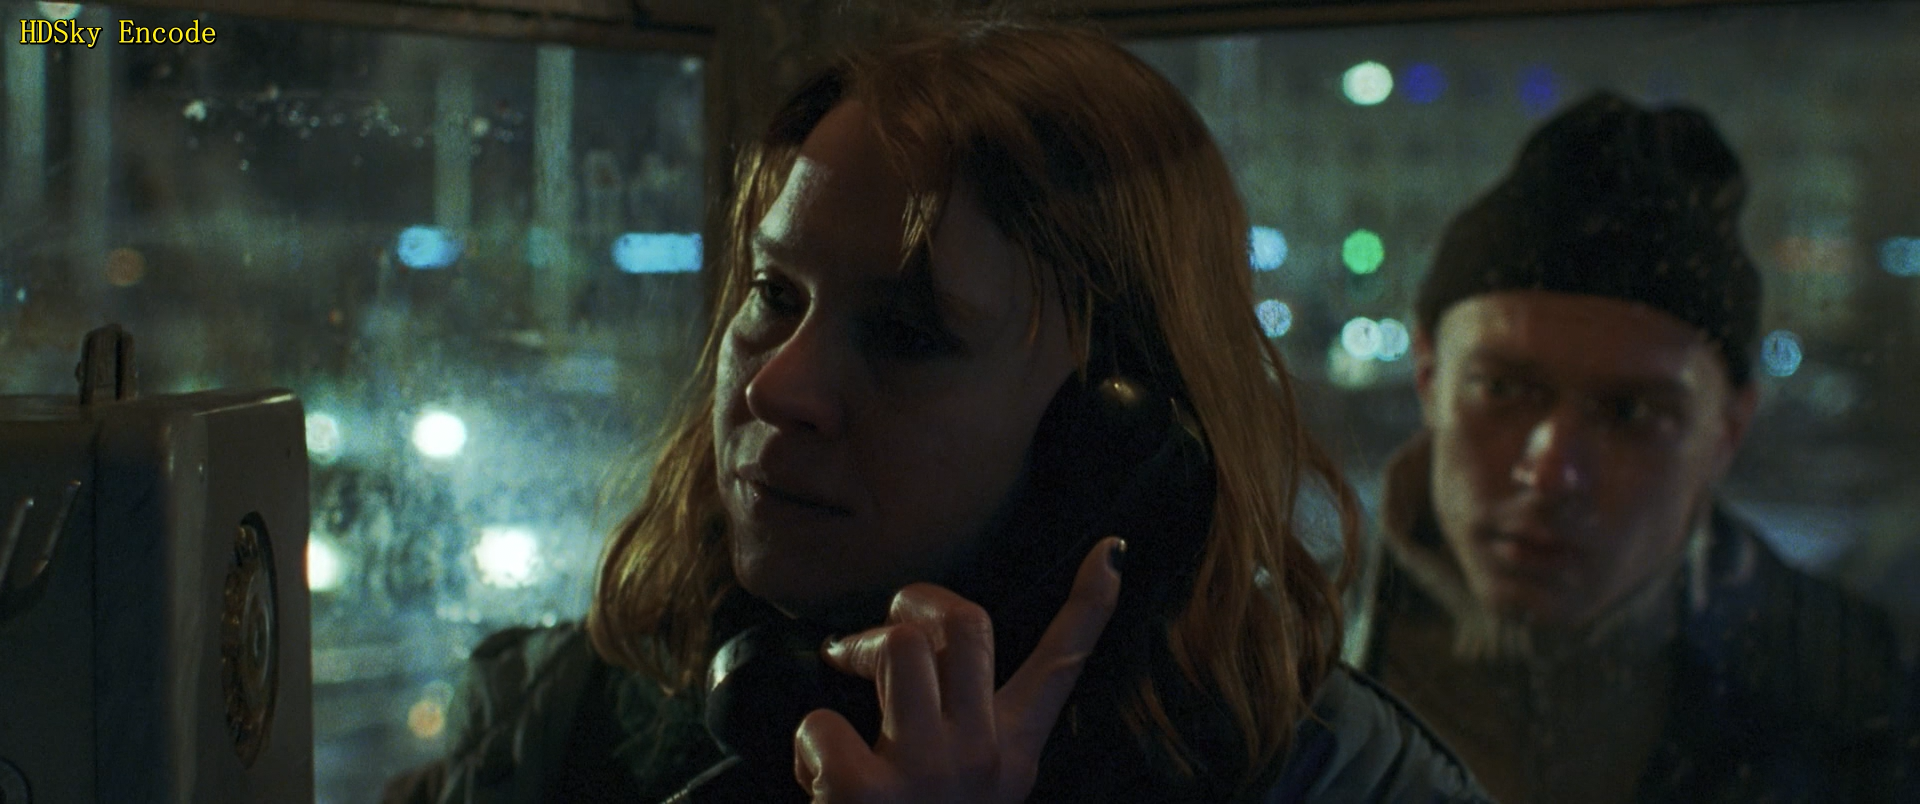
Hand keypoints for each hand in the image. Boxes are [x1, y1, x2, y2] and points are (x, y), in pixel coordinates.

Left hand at [792, 537, 1125, 802]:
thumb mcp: (970, 791)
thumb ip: (967, 730)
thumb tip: (937, 655)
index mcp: (1013, 756)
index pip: (1064, 665)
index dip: (1091, 602)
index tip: (1114, 549)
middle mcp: (982, 759)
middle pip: (968, 624)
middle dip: (916, 601)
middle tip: (886, 628)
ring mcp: (927, 776)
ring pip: (900, 647)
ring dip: (858, 650)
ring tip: (842, 682)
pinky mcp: (865, 797)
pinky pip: (823, 721)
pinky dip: (806, 742)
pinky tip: (813, 777)